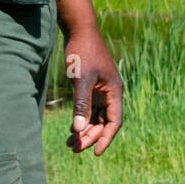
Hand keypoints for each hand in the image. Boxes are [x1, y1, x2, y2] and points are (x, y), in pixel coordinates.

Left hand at [64, 29, 122, 155]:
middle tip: (74, 149)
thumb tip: (78, 130)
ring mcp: (101, 90)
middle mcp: (110, 93)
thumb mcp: (81, 80)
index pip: (114, 121)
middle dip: (90, 136)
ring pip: (95, 117)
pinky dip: (81, 119)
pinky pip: (89, 109)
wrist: (79, 31)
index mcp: (114, 91)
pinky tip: (71, 130)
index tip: (95, 153)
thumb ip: (81, 105)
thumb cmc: (82, 53)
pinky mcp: (91, 87)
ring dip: (84, 130)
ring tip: (70, 145)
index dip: (106, 138)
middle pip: (103, 122)